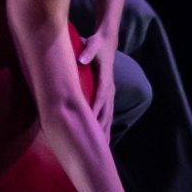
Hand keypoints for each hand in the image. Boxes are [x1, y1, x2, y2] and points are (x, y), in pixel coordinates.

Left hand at [76, 21, 117, 135]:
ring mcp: (110, 92)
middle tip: (97, 145)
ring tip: (102, 149)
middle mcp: (109, 88)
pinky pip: (107, 113)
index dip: (96, 110)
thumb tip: (81, 59)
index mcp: (105, 78)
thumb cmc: (97, 45)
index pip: (101, 97)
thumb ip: (87, 53)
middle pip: (106, 111)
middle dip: (101, 128)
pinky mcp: (107, 94)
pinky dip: (105, 126)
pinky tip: (103, 139)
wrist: (107, 42)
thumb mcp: (92, 45)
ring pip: (108, 115)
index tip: (90, 124)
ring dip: (105, 131)